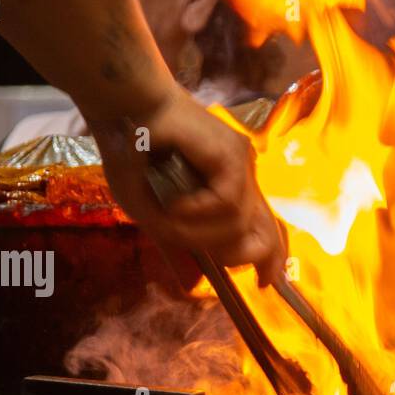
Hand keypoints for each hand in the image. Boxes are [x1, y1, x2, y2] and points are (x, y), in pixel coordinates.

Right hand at [89, 85, 285, 284]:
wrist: (123, 108)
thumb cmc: (132, 155)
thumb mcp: (151, 211)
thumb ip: (175, 243)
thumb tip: (191, 287)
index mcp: (232, 189)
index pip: (267, 230)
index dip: (271, 259)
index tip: (264, 282)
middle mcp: (243, 178)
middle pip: (265, 231)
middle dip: (236, 253)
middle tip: (191, 245)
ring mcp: (241, 164)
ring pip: (240, 223)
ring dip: (199, 232)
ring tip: (168, 217)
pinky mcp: (232, 152)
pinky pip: (227, 201)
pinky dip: (198, 210)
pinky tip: (175, 203)